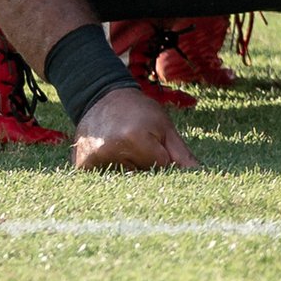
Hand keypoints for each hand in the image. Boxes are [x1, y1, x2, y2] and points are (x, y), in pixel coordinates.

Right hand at [70, 87, 197, 170]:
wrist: (103, 99)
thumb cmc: (140, 111)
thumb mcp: (165, 126)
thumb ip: (181, 153)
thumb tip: (199, 174)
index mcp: (134, 138)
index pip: (160, 167)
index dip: (161, 157)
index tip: (154, 142)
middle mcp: (109, 151)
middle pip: (141, 176)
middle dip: (145, 165)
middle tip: (136, 144)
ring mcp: (91, 160)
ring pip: (124, 180)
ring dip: (128, 169)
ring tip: (122, 148)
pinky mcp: (80, 166)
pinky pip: (104, 180)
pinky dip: (110, 172)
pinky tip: (110, 155)